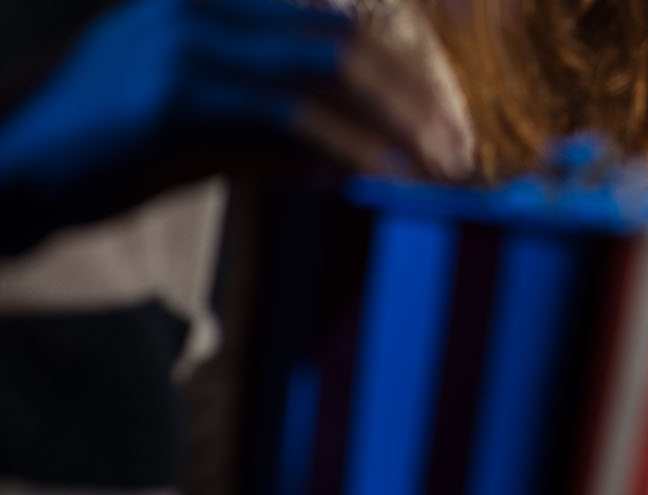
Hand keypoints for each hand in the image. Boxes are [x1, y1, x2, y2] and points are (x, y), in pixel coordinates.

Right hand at [0, 0, 471, 185]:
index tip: (458, 83)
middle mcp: (206, 7)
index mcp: (216, 2)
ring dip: (393, 123)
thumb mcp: (206, 123)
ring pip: (327, 72)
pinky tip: (375, 178)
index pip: (333, 14)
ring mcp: (188, 44)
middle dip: (413, 94)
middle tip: (454, 145)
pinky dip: (343, 149)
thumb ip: (275, 122)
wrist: (13, 169)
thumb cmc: (110, 151)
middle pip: (345, 38)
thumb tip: (352, 155)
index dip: (402, 49)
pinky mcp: (177, 97)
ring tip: (433, 167)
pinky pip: (287, 119)